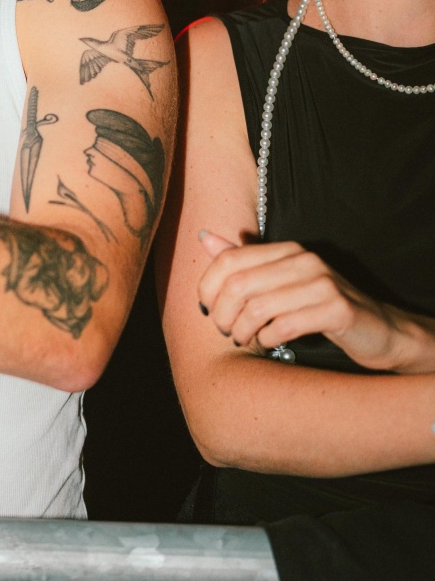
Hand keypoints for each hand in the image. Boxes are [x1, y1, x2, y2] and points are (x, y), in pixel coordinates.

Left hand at [197, 230, 434, 371]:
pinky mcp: (338, 309)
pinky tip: (270, 343)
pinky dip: (269, 338)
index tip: (207, 311)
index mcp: (287, 250)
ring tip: (246, 340)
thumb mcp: (280, 281)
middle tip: (226, 332)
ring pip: (258, 307)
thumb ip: (243, 261)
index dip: (208, 288)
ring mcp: (323, 283)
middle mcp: (304, 260)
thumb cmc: (320, 307)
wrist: (377, 329)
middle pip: (238, 284)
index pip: (229, 260)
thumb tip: (204, 237)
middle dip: (223, 314)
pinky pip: (285, 325)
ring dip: (243, 331)